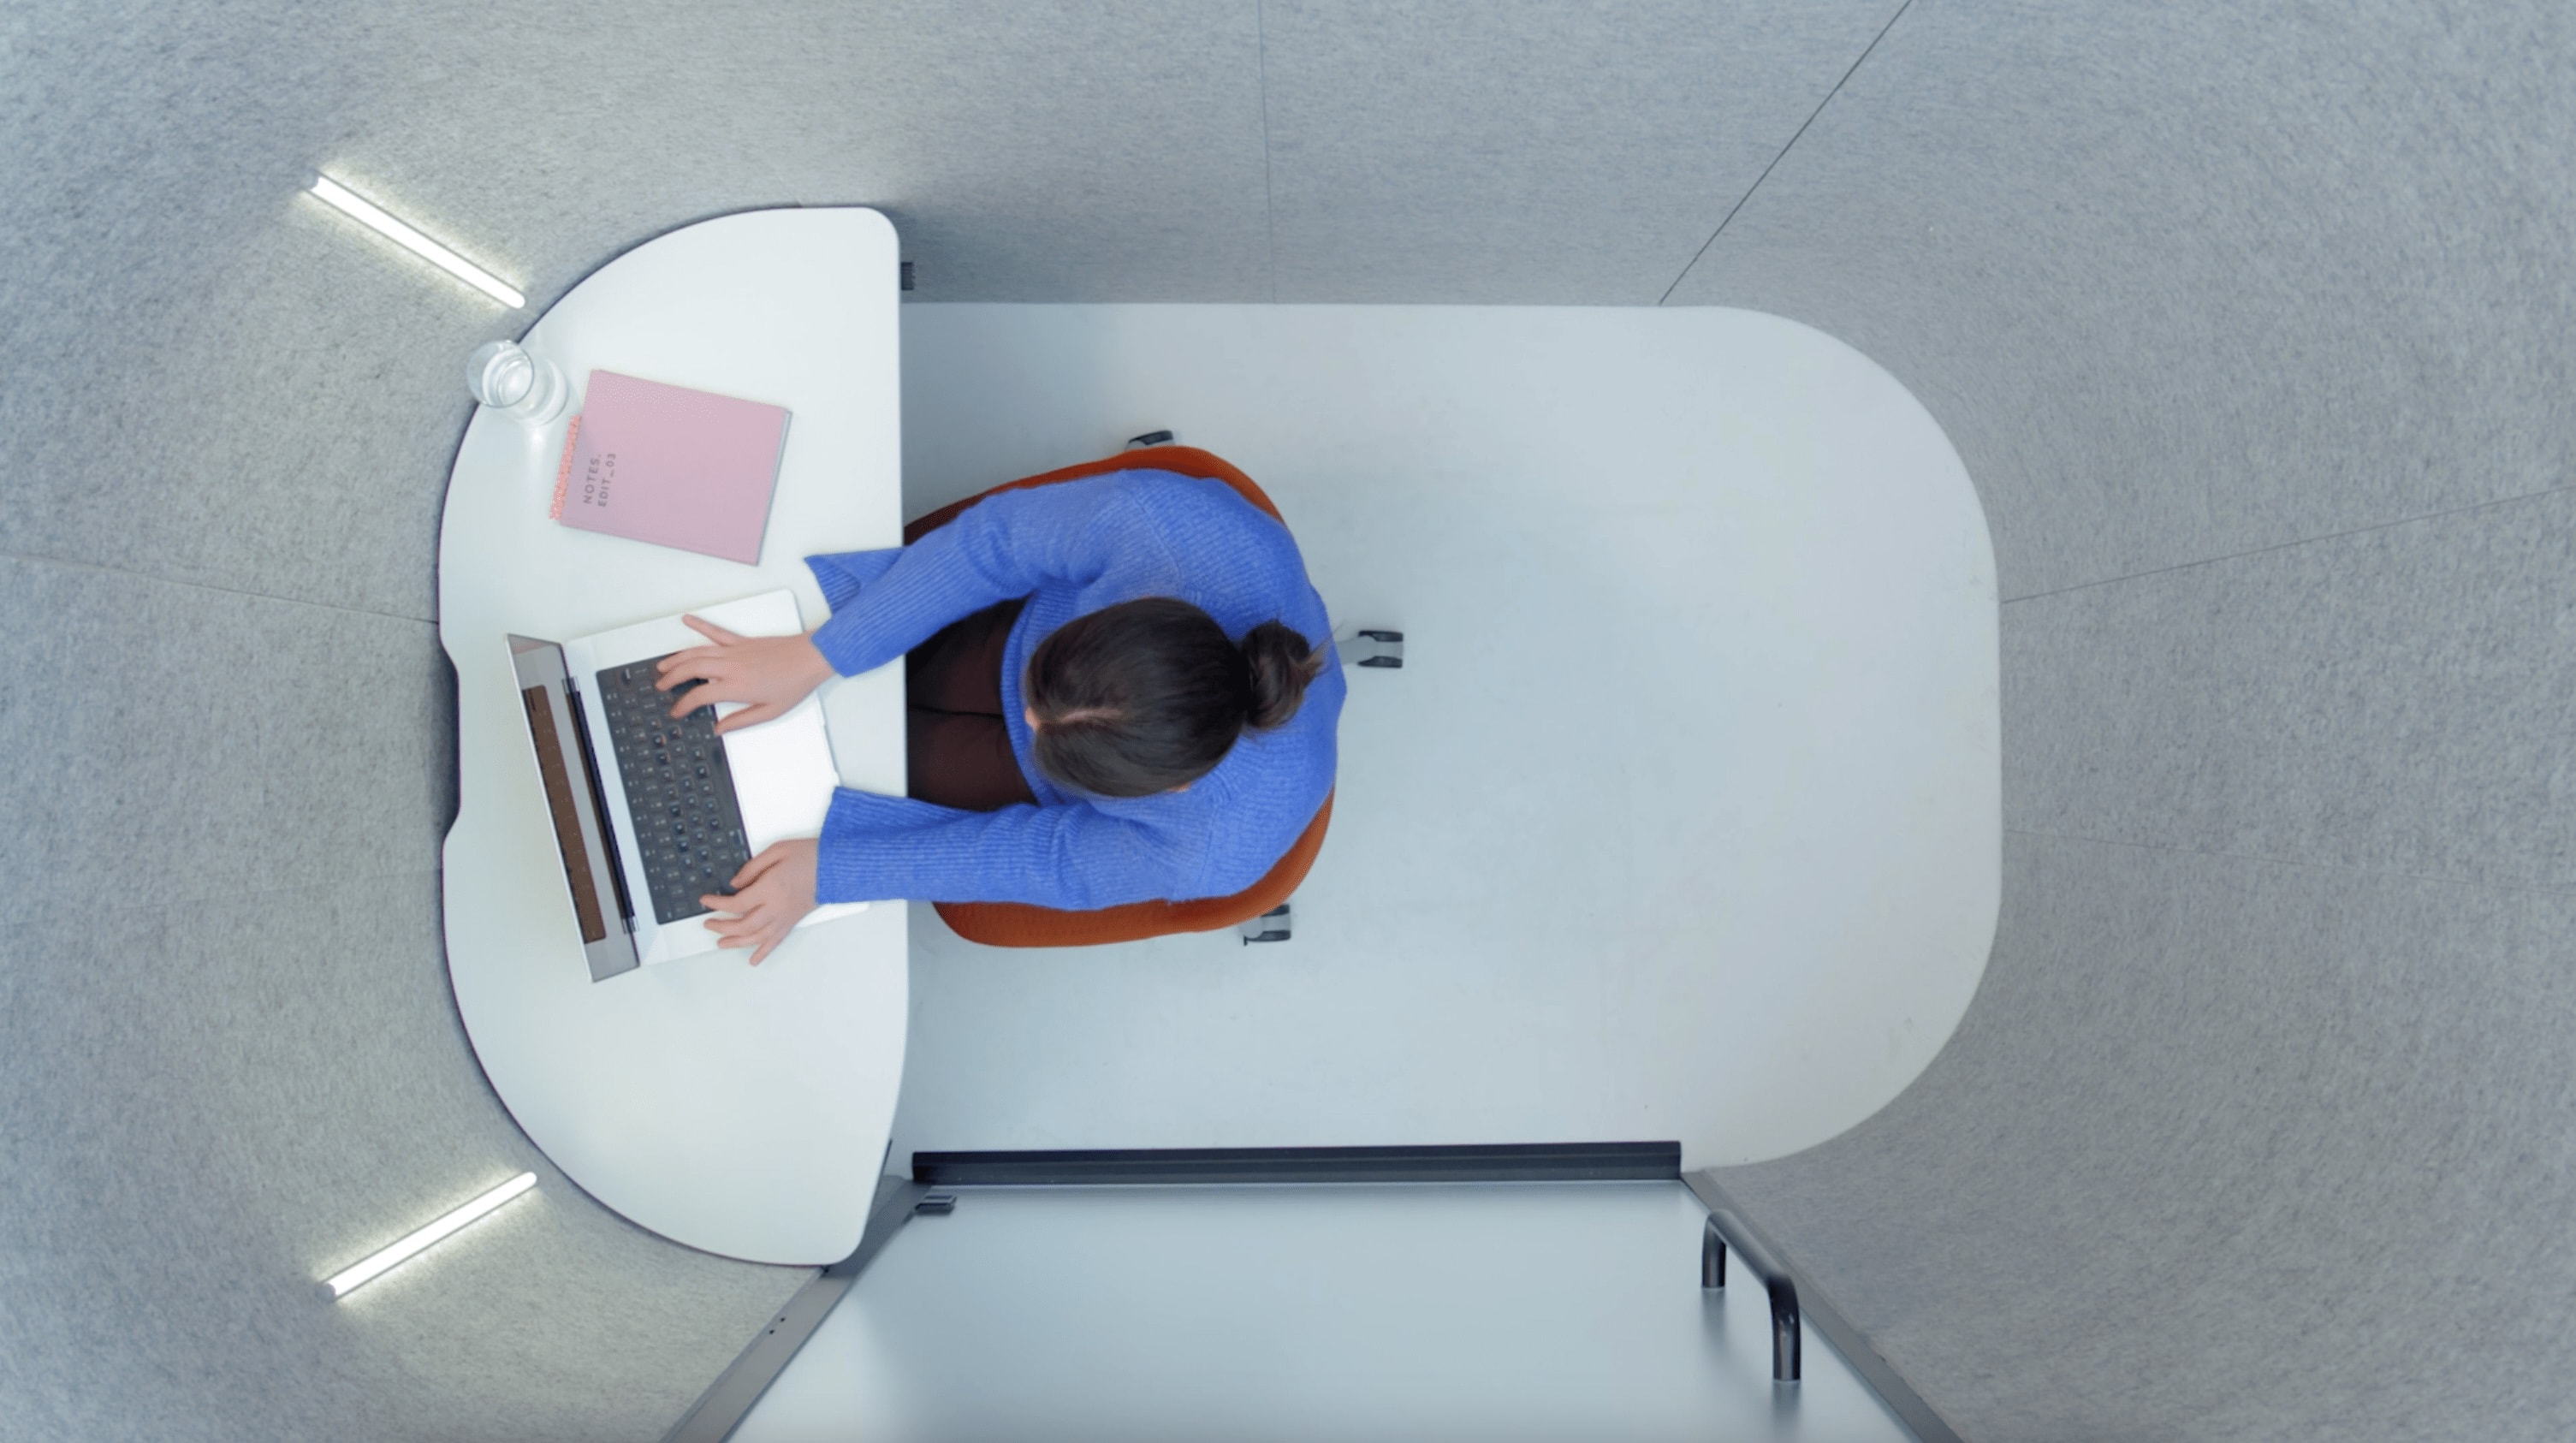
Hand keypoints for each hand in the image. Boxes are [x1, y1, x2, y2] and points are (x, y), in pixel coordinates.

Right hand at [656, 615, 835, 735]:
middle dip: (671, 678)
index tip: (676, 711)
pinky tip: (687, 619)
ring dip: (677, 658)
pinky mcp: (742, 641)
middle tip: (660, 686)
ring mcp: (735, 650)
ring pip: (697, 651)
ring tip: (662, 665)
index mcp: (737, 686)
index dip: (683, 705)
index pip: (699, 696)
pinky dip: (700, 624)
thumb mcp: (771, 711)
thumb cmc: (795, 683)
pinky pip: (716, 631)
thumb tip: (719, 728)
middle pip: (690, 669)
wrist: (811, 657)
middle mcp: (731, 666)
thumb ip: (741, 721)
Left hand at [701, 838, 819, 965]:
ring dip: (735, 942)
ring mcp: (785, 918)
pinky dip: (763, 953)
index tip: (706, 901)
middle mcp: (776, 908)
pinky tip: (753, 960)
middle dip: (721, 926)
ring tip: (721, 943)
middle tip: (709, 923)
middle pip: (742, 925)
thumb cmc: (810, 856)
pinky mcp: (792, 922)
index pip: (736, 903)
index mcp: (770, 888)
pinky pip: (775, 942)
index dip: (717, 904)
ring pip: (755, 938)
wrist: (835, 867)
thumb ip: (752, 868)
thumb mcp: (777, 851)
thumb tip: (734, 884)